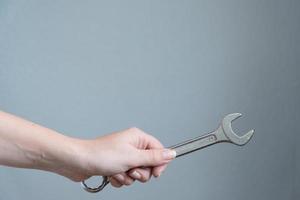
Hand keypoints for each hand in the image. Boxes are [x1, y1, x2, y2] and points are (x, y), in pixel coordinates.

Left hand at [60, 127, 175, 186]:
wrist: (78, 161)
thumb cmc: (101, 154)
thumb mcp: (132, 157)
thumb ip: (154, 157)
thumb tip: (172, 153)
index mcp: (138, 138)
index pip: (159, 150)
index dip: (159, 164)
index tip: (155, 173)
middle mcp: (132, 146)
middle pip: (149, 164)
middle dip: (139, 172)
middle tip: (130, 170)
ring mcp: (123, 156)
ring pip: (137, 173)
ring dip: (127, 177)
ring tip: (117, 171)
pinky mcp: (116, 165)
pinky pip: (126, 177)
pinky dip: (119, 179)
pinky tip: (111, 174)